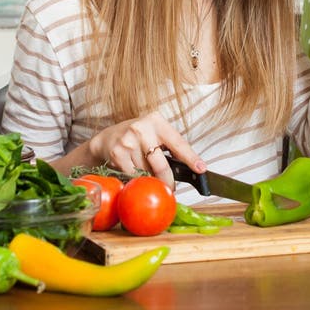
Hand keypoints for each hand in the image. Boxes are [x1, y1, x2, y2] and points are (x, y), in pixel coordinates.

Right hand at [88, 111, 205, 189]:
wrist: (108, 137)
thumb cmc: (137, 136)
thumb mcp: (154, 133)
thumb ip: (168, 146)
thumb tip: (188, 167)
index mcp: (156, 121)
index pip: (178, 142)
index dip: (191, 157)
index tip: (201, 168)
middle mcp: (142, 129)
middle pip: (161, 165)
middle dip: (167, 181)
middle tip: (170, 188)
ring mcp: (128, 142)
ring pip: (146, 174)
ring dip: (149, 179)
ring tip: (145, 171)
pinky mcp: (117, 155)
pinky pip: (133, 177)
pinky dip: (136, 180)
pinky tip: (133, 172)